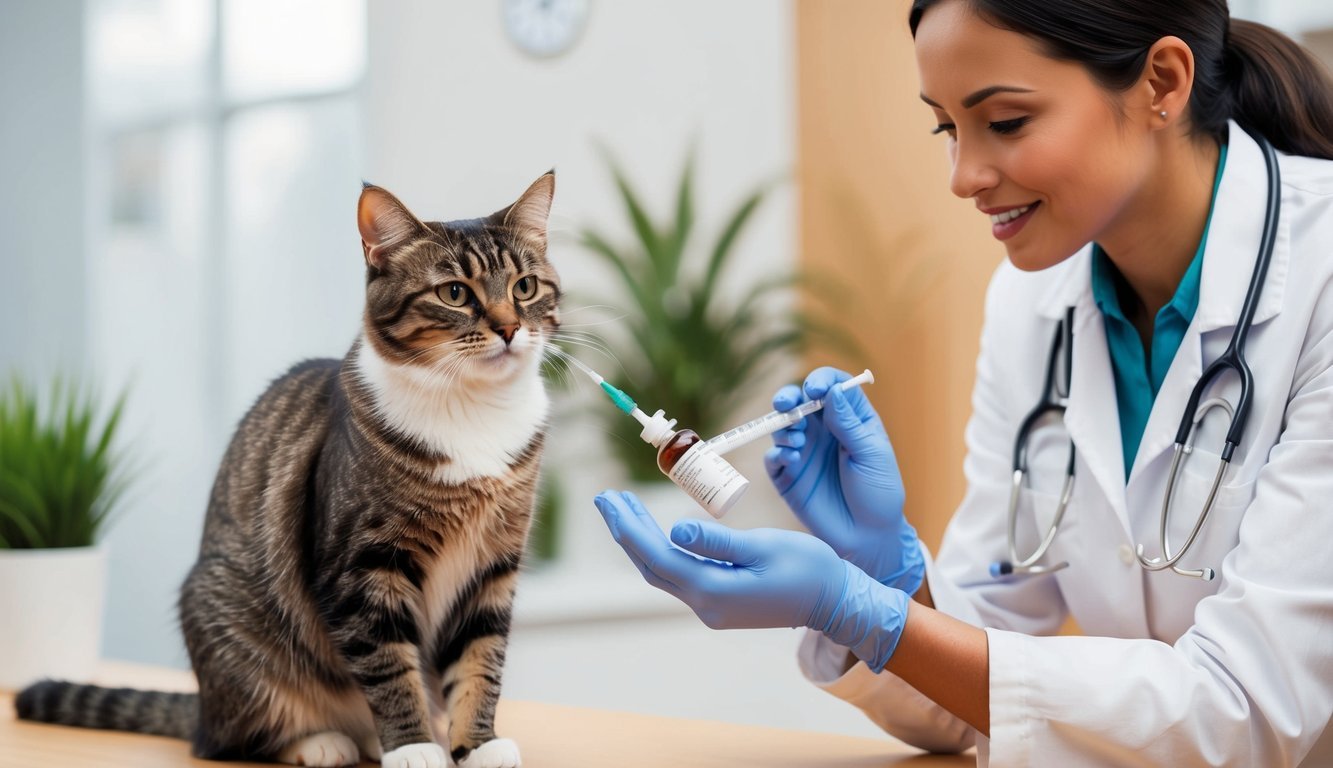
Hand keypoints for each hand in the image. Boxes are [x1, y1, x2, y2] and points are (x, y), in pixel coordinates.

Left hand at [594, 490, 909, 670]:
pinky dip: (662, 549)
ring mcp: (712, 607)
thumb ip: (717, 540)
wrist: (837, 601)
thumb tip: (674, 531)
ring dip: (641, 539)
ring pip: (663, 571)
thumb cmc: (808, 568)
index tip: (609, 499)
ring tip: (624, 507)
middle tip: (605, 498)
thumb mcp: (764, 547)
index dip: (629, 528)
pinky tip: (656, 530)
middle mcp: (706, 605)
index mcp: (714, 590)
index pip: (657, 556)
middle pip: (652, 565)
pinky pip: (679, 574)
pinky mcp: (721, 602)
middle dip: (626, 531)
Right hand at [765, 367, 923, 594]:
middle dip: (788, 397)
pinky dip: (777, 453)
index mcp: (850, 419)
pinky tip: (791, 459)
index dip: (820, 381)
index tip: (815, 390)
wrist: (868, 537)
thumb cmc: (879, 494)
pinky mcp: (788, 476)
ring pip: (782, 426)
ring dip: (784, 427)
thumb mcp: (871, 456)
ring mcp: (804, 452)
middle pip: (799, 401)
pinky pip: (773, 457)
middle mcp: (824, 431)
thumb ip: (849, 424)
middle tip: (786, 404)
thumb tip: (833, 391)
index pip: (831, 387)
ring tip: (798, 440)